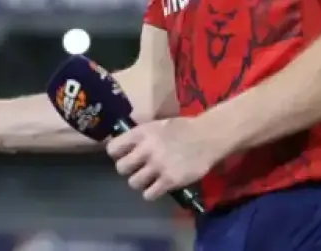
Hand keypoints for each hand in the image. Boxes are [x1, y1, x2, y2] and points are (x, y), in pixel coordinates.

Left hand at [105, 117, 220, 200]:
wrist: (208, 137)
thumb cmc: (183, 129)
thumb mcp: (157, 126)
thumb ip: (141, 137)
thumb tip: (126, 147)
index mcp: (141, 133)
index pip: (113, 148)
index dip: (117, 154)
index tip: (124, 156)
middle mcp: (146, 150)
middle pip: (121, 168)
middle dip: (128, 170)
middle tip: (138, 168)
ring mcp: (157, 166)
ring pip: (133, 183)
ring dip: (140, 182)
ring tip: (150, 179)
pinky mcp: (169, 181)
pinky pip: (149, 194)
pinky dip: (151, 193)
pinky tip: (158, 187)